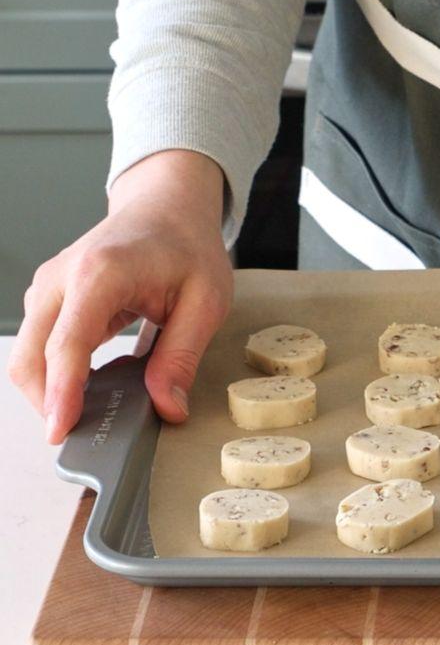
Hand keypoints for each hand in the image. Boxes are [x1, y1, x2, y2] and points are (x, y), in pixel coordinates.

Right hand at [8, 150, 231, 443]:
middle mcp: (62, 278)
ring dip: (50, 390)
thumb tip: (167, 406)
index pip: (68, 344)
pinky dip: (56, 373)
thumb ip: (181, 356)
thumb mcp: (205, 302)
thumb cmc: (187, 247)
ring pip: (28, 354)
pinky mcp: (50, 298)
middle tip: (82, 436)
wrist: (167, 207)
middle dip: (48, 401)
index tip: (61, 429)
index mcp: (100, 273)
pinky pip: (40, 345)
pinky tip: (91, 388)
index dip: (62, 392)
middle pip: (31, 355)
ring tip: (91, 414)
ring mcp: (49, 287)